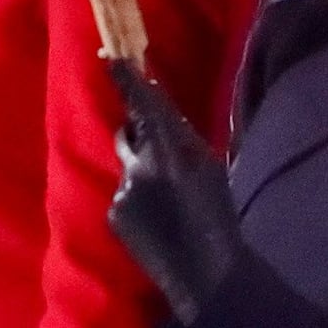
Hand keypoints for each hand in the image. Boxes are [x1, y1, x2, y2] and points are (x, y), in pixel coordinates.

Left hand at [104, 58, 241, 317]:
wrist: (205, 270)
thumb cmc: (218, 216)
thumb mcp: (209, 167)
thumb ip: (183, 141)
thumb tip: (163, 120)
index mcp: (173, 147)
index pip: (143, 104)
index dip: (125, 79)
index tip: (109, 56)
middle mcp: (142, 164)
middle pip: (128, 133)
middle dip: (136, 133)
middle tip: (155, 146)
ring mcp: (124, 190)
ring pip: (129, 169)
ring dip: (143, 175)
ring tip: (168, 203)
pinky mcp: (114, 213)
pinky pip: (123, 196)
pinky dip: (137, 202)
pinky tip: (158, 223)